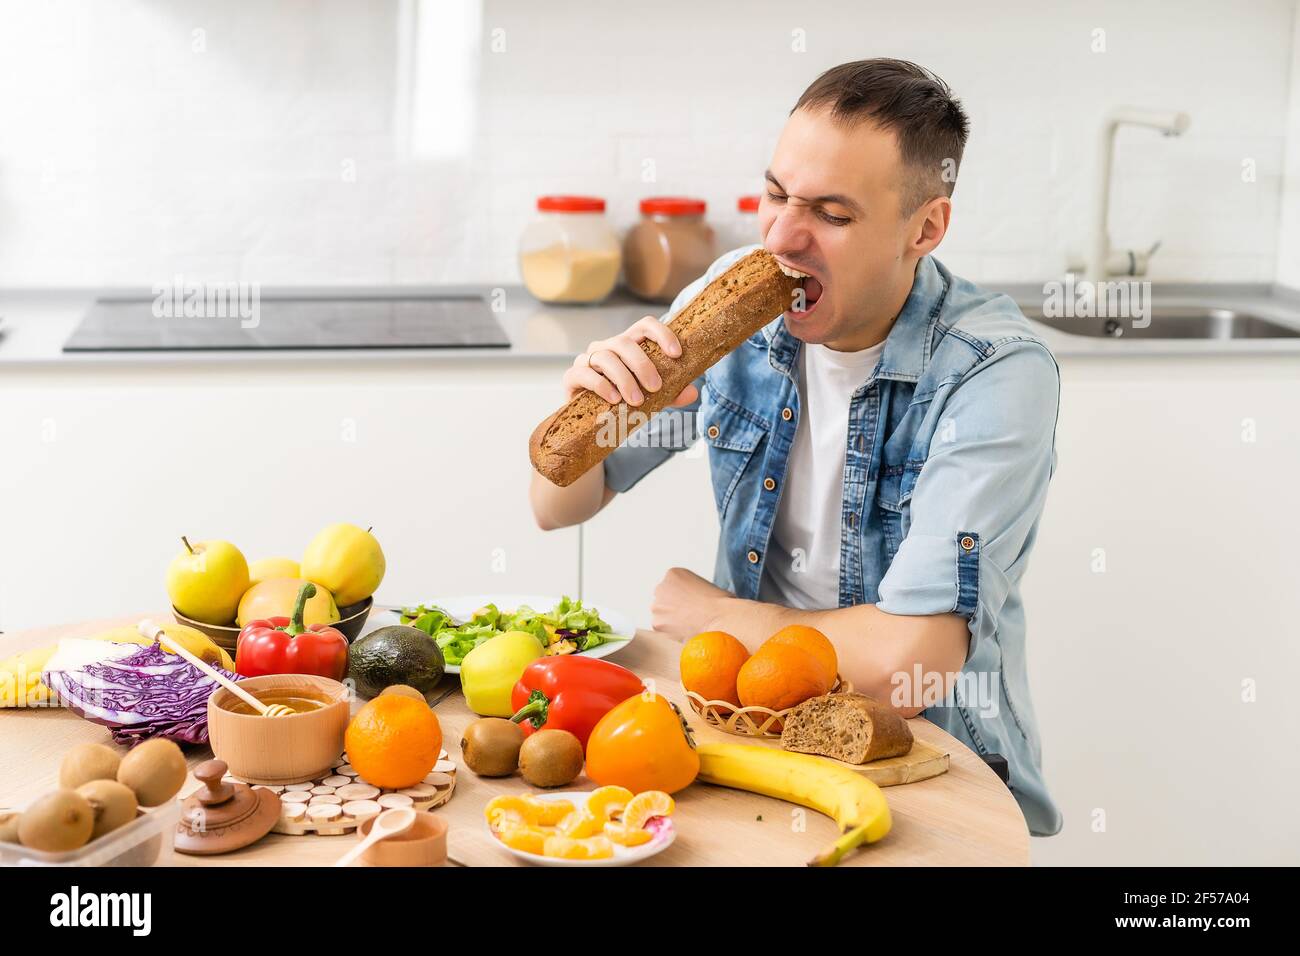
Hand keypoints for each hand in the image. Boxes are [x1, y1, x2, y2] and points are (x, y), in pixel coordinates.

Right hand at [563, 316, 698, 407]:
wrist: (595, 423)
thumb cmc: (626, 402)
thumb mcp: (654, 398)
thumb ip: (672, 393)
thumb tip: (692, 392)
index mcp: (629, 345)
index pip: (645, 326)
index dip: (662, 334)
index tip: (677, 354)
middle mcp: (607, 347)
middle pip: (624, 342)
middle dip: (642, 364)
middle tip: (656, 387)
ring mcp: (587, 360)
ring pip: (605, 357)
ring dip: (624, 378)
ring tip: (636, 400)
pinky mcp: (572, 377)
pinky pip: (584, 373)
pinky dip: (601, 385)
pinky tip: (614, 399)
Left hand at [650, 567, 733, 639]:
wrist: (720, 618)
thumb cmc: (720, 603)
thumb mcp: (706, 585)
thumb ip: (692, 590)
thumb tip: (692, 601)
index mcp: (673, 574)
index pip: (672, 586)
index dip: (682, 597)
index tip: (690, 603)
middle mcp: (661, 587)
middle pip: (663, 599)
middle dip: (674, 607)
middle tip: (689, 615)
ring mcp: (657, 605)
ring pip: (662, 614)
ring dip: (671, 619)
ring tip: (689, 624)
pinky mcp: (657, 622)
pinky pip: (662, 628)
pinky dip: (671, 632)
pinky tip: (685, 631)